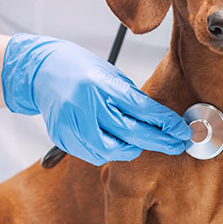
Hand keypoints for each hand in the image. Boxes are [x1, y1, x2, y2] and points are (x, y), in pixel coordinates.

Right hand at [1, 33, 191, 164]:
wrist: (40, 72)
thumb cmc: (79, 68)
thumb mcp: (109, 75)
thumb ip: (130, 98)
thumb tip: (158, 119)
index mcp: (100, 85)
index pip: (141, 109)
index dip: (165, 123)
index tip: (182, 131)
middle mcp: (85, 106)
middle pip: (130, 133)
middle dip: (159, 142)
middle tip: (177, 145)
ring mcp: (72, 124)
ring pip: (113, 150)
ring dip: (134, 148)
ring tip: (145, 140)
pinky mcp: (63, 138)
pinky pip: (94, 155)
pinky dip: (110, 152)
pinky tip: (118, 142)